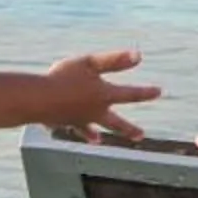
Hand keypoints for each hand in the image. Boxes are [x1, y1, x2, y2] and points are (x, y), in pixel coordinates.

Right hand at [42, 50, 158, 140]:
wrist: (38, 99)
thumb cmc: (64, 77)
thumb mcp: (91, 62)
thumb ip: (115, 60)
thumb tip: (139, 56)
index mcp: (104, 96)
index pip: (130, 95)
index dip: (145, 92)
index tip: (159, 92)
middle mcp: (94, 112)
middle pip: (116, 122)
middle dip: (128, 128)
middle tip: (140, 135)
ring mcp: (78, 120)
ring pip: (91, 129)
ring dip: (96, 134)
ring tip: (99, 140)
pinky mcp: (61, 123)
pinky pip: (67, 128)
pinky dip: (66, 130)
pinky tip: (64, 131)